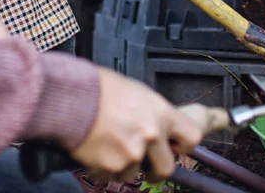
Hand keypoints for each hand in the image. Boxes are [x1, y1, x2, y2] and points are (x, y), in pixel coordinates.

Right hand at [70, 68, 201, 181]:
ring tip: (107, 143)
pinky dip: (104, 167)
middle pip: (167, 168)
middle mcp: (152, 135)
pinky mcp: (113, 166)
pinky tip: (96, 148)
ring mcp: (133, 153)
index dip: (184, 145)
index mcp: (161, 113)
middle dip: (155, 170)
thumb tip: (158, 127)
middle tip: (146, 167)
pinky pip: (112, 175)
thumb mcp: (137, 93)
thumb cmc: (99, 89)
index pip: (192, 137)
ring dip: (122, 164)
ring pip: (134, 172)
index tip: (176, 147)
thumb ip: (152, 114)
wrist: (73, 97)